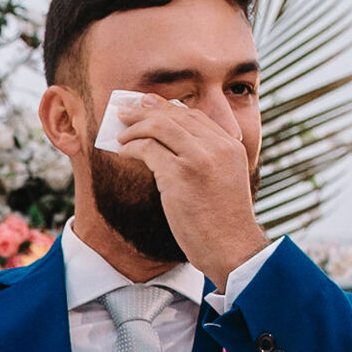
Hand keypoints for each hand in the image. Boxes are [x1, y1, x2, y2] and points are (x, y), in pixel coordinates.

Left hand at [115, 92, 269, 285]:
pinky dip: (131, 148)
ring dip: (134, 128)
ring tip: (120, 136)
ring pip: (159, 127)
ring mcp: (198, 159)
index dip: (167, 108)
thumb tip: (171, 148)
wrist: (232, 247)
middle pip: (175, 117)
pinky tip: (122, 152)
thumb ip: (206, 159)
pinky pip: (147, 150)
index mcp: (230, 146)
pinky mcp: (179, 176)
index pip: (195, 116)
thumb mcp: (223, 180)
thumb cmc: (222, 222)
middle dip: (145, 111)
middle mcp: (217, 147)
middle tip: (124, 112)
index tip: (147, 104)